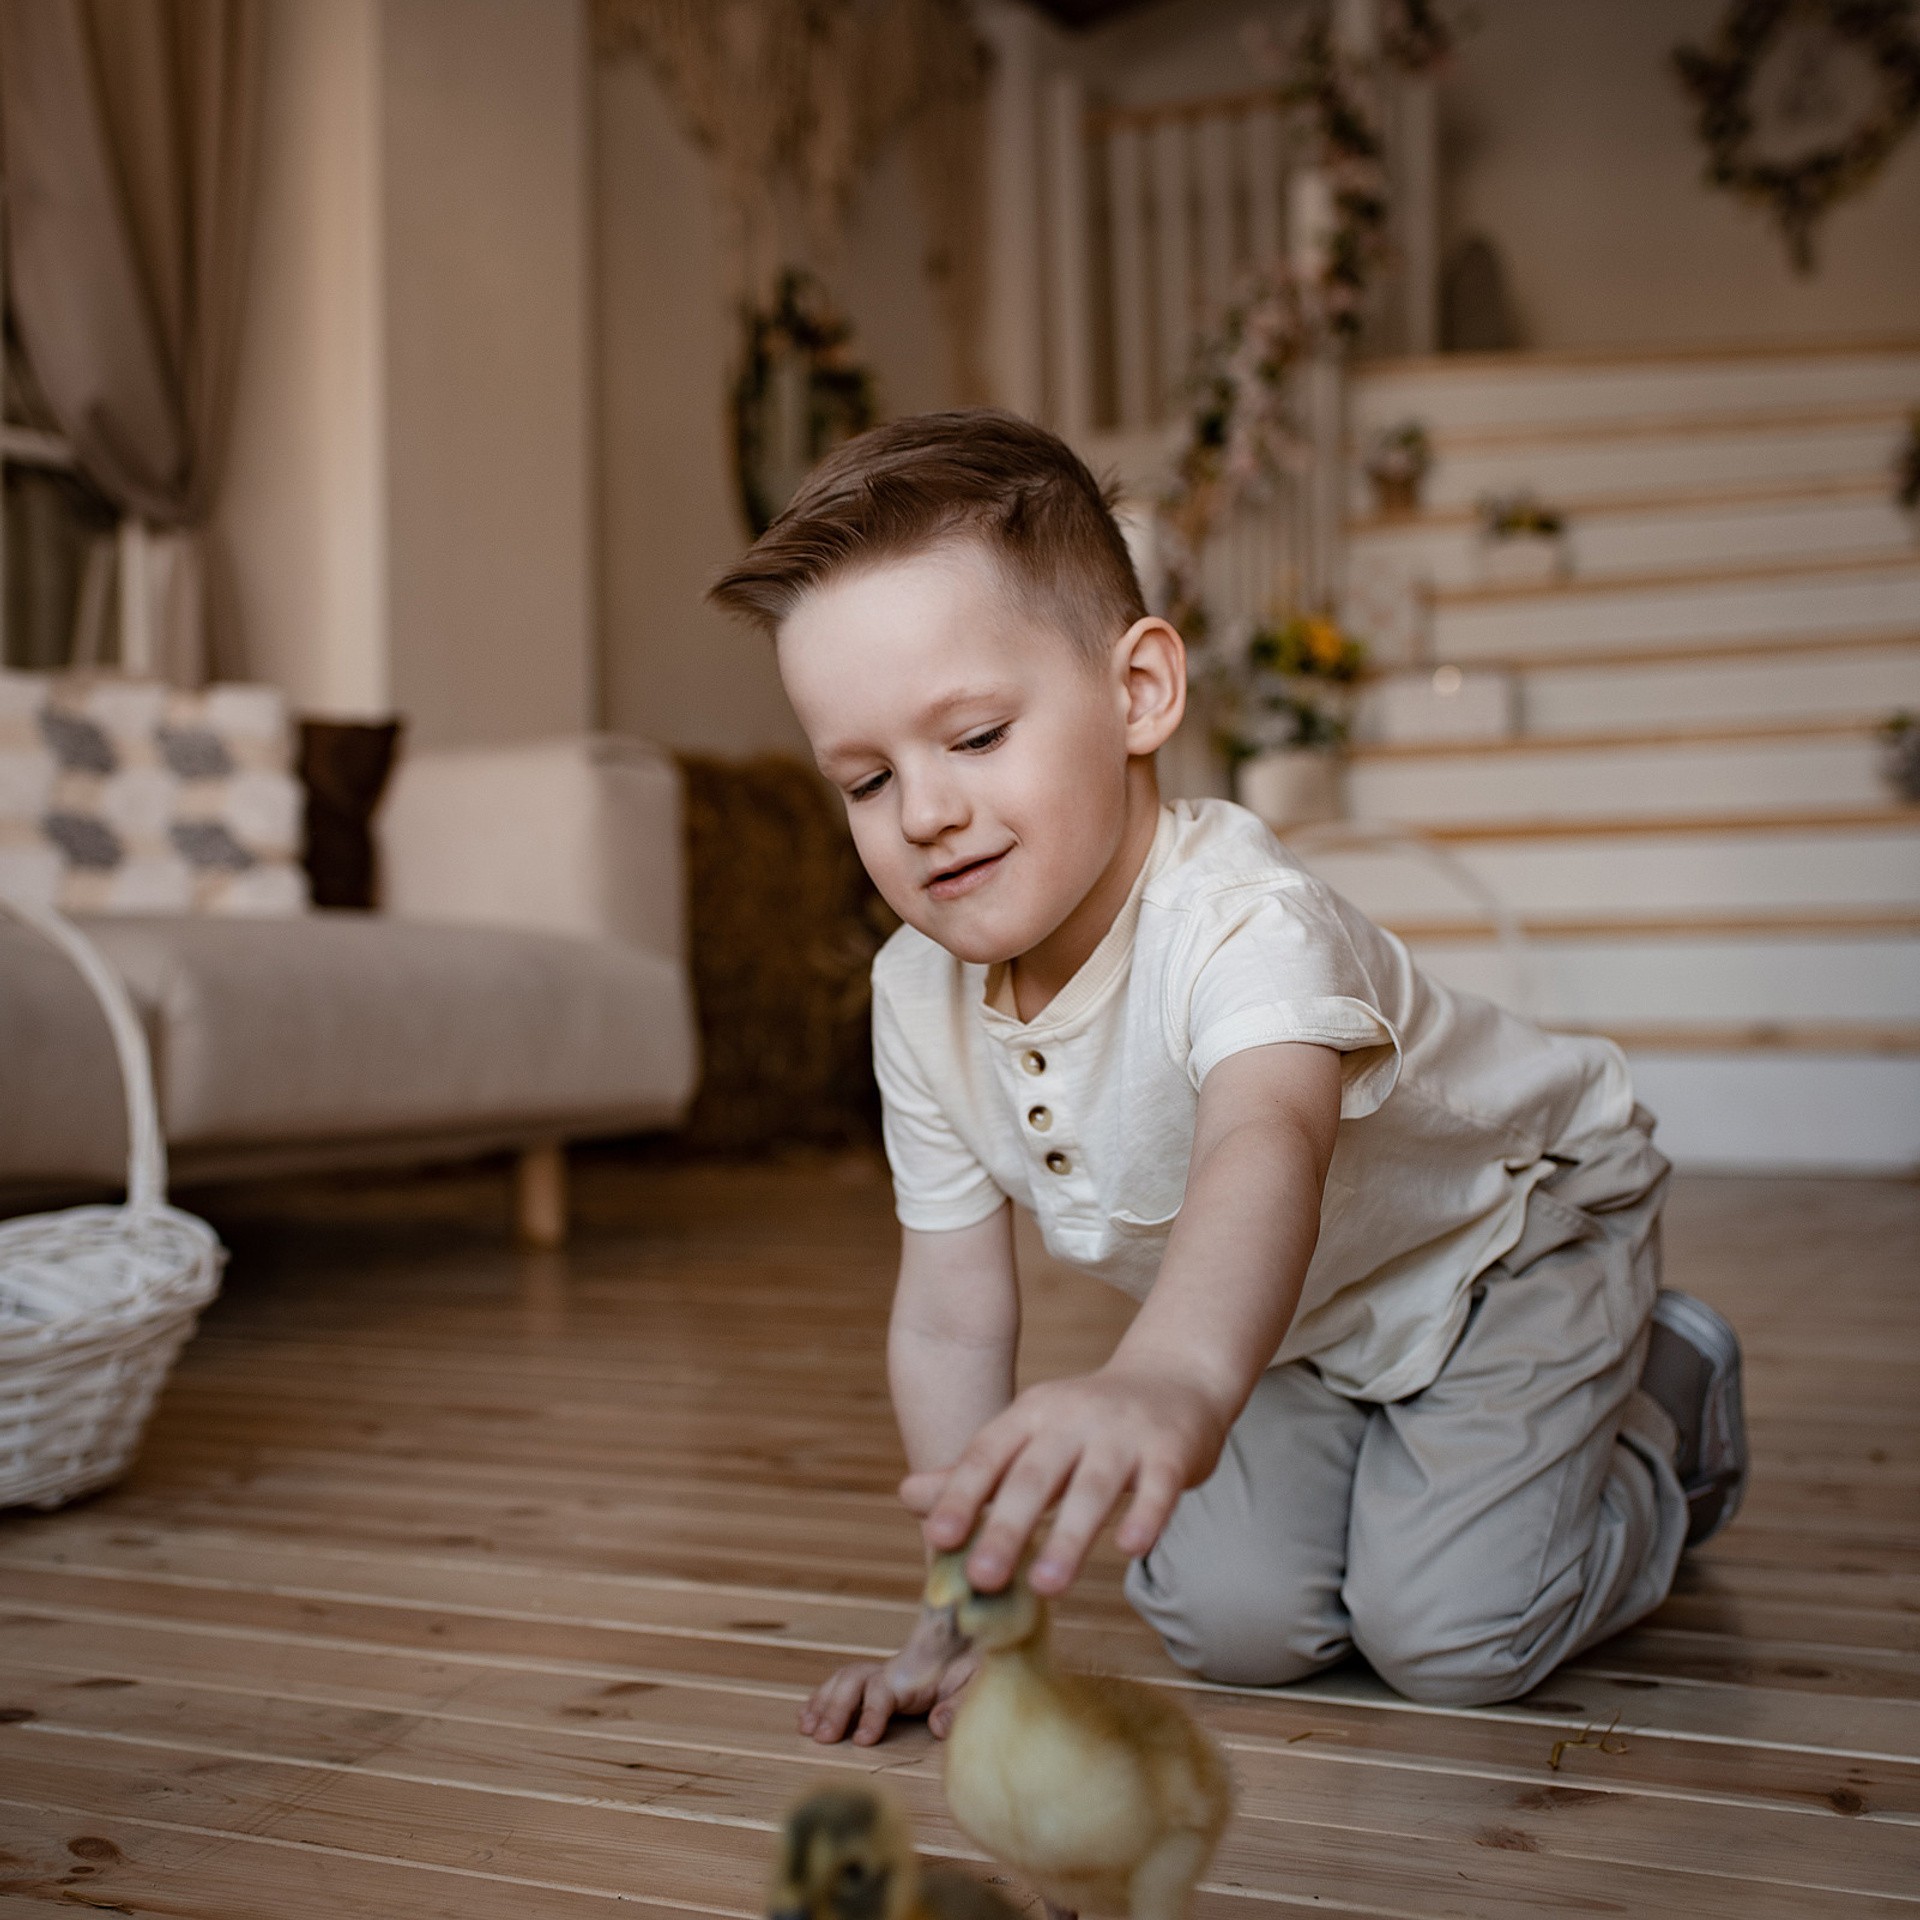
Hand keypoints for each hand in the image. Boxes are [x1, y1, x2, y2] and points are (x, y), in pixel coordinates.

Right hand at [797, 1643, 981, 1745]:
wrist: (977, 1640)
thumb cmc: (979, 1662)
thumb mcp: (978, 1680)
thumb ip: (960, 1702)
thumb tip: (937, 1726)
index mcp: (914, 1673)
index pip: (882, 1689)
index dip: (871, 1713)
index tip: (863, 1740)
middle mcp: (893, 1671)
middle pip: (854, 1681)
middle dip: (836, 1709)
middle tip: (824, 1738)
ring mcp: (885, 1676)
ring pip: (844, 1681)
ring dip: (824, 1703)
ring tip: (807, 1729)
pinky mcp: (883, 1684)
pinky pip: (845, 1686)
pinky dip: (823, 1699)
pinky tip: (807, 1718)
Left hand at [900, 1366, 1228, 1598]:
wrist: (1176, 1378)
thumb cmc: (1088, 1423)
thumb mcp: (1029, 1436)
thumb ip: (974, 1473)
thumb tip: (906, 1498)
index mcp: (1031, 1414)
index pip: (989, 1453)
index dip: (961, 1493)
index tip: (936, 1537)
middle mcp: (1073, 1418)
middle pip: (1035, 1475)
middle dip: (1007, 1527)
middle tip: (982, 1580)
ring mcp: (1124, 1432)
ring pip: (1094, 1486)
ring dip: (1069, 1536)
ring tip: (1046, 1587)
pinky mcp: (1170, 1450)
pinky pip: (1158, 1484)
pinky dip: (1145, 1514)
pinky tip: (1131, 1549)